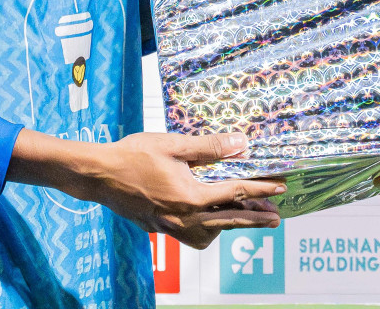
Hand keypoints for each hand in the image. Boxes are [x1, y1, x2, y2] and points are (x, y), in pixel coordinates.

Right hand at [74, 132, 282, 248]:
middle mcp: (183, 218)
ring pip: (210, 233)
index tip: (280, 188)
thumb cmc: (133, 155)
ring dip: (229, 225)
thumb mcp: (174, 145)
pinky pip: (192, 236)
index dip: (261, 190)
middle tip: (276, 218)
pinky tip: (209, 217)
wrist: (99, 175)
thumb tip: (241, 143)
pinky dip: (206, 229)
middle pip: (229, 221)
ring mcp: (171, 227)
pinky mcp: (161, 228)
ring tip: (245, 215)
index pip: (235, 193)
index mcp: (190, 196)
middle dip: (255, 219)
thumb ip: (209, 147)